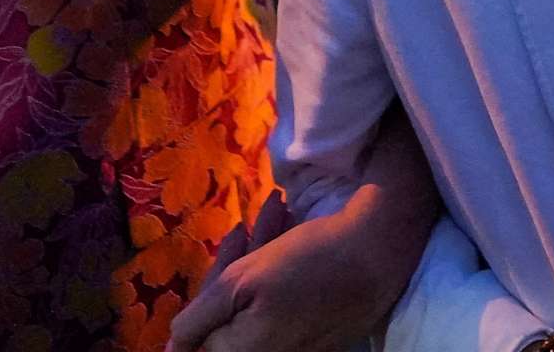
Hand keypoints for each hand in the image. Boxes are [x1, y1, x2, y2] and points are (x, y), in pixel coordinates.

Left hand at [170, 192, 385, 351]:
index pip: (200, 329)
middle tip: (257, 221)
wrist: (380, 253)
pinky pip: (282, 309)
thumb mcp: (239, 282)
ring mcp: (293, 350)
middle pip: (229, 315)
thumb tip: (172, 347)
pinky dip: (281, 272)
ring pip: (257, 306)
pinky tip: (291, 234)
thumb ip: (198, 319)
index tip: (236, 236)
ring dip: (260, 258)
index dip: (213, 278)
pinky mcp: (315, 338)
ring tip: (279, 215)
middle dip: (237, 263)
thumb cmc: (308, 262)